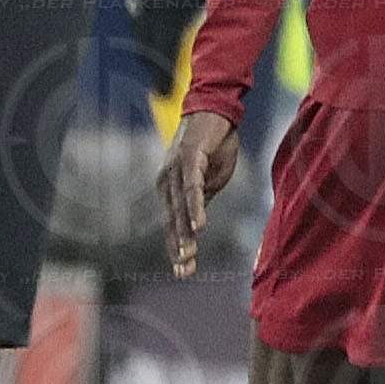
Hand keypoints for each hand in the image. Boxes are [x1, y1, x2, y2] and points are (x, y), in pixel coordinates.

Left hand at [158, 111, 239, 279]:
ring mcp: (175, 170)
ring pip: (180, 209)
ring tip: (189, 256)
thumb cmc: (214, 144)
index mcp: (171, 188)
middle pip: (173, 221)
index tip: (183, 270)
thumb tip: (198, 220)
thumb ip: (202, 198)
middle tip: (184, 272)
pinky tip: (199, 226)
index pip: (173, 223)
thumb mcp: (211, 179)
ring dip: (185, 234)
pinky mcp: (188, 160)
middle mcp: (167, 181)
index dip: (177, 247)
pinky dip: (195, 208)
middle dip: (178, 248)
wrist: (217, 111)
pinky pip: (192, 189)